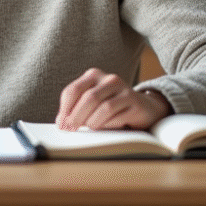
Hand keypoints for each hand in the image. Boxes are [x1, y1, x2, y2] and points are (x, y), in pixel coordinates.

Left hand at [55, 67, 171, 130]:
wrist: (143, 108)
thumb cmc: (112, 107)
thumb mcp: (92, 104)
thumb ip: (77, 109)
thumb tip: (61, 122)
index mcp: (93, 75)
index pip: (73, 90)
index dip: (65, 109)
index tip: (61, 124)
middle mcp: (108, 79)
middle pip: (88, 98)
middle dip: (76, 116)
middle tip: (71, 130)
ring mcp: (124, 89)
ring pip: (103, 107)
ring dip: (92, 122)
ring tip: (90, 128)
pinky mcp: (135, 102)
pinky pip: (118, 115)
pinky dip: (108, 124)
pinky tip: (106, 127)